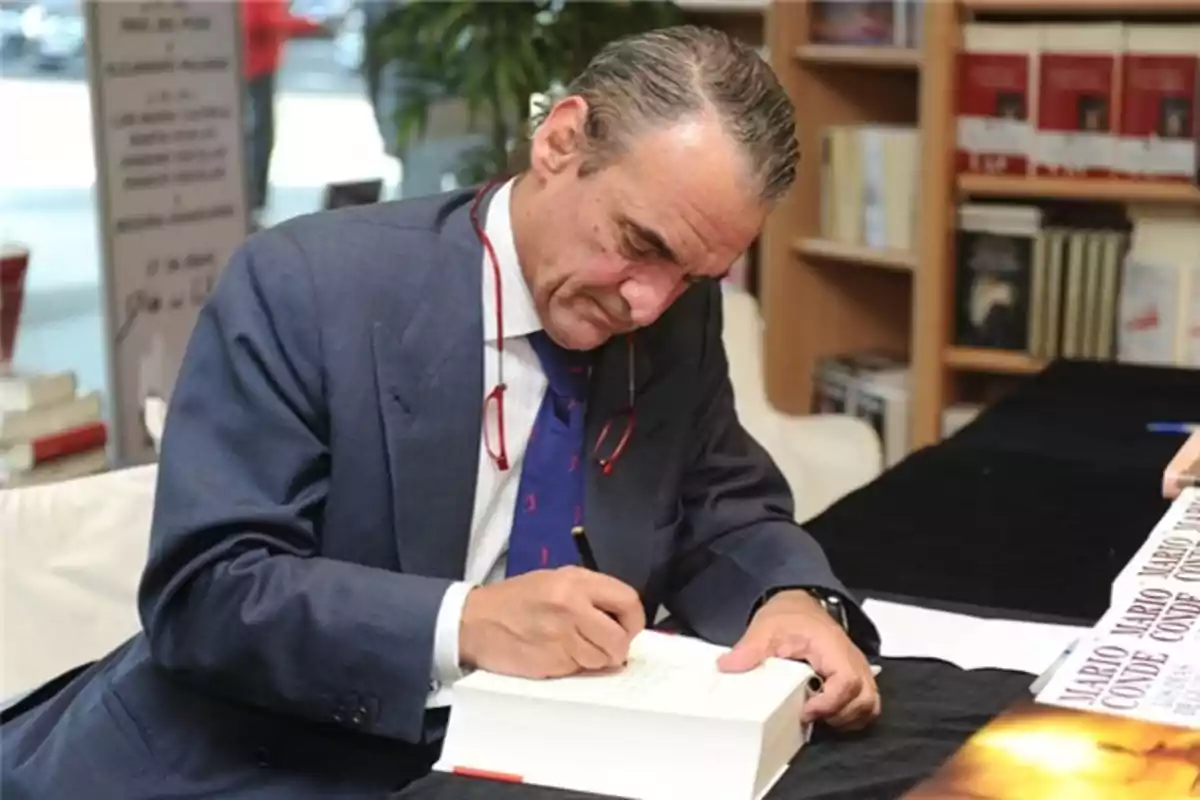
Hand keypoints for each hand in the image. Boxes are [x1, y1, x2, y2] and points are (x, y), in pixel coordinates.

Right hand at [459, 566, 645, 678]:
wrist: (475, 621)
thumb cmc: (517, 601)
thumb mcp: (554, 581)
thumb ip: (589, 595)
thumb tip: (621, 620)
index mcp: (577, 581)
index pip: (628, 601)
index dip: (633, 620)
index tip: (626, 628)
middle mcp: (573, 606)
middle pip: (620, 638)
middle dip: (618, 647)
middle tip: (605, 647)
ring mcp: (562, 636)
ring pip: (603, 659)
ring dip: (595, 660)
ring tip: (574, 649)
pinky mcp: (551, 661)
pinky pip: (580, 670)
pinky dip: (575, 668)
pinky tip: (557, 655)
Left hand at [717, 590, 879, 730]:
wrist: (801, 605)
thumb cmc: (788, 616)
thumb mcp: (765, 627)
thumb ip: (749, 649)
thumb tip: (727, 667)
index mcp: (832, 647)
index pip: (847, 681)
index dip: (829, 703)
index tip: (805, 711)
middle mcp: (853, 659)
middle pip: (863, 699)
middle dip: (837, 716)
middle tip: (808, 716)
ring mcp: (859, 669)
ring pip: (869, 705)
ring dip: (846, 718)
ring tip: (818, 717)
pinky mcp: (857, 677)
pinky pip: (867, 704)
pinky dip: (852, 715)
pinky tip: (828, 714)